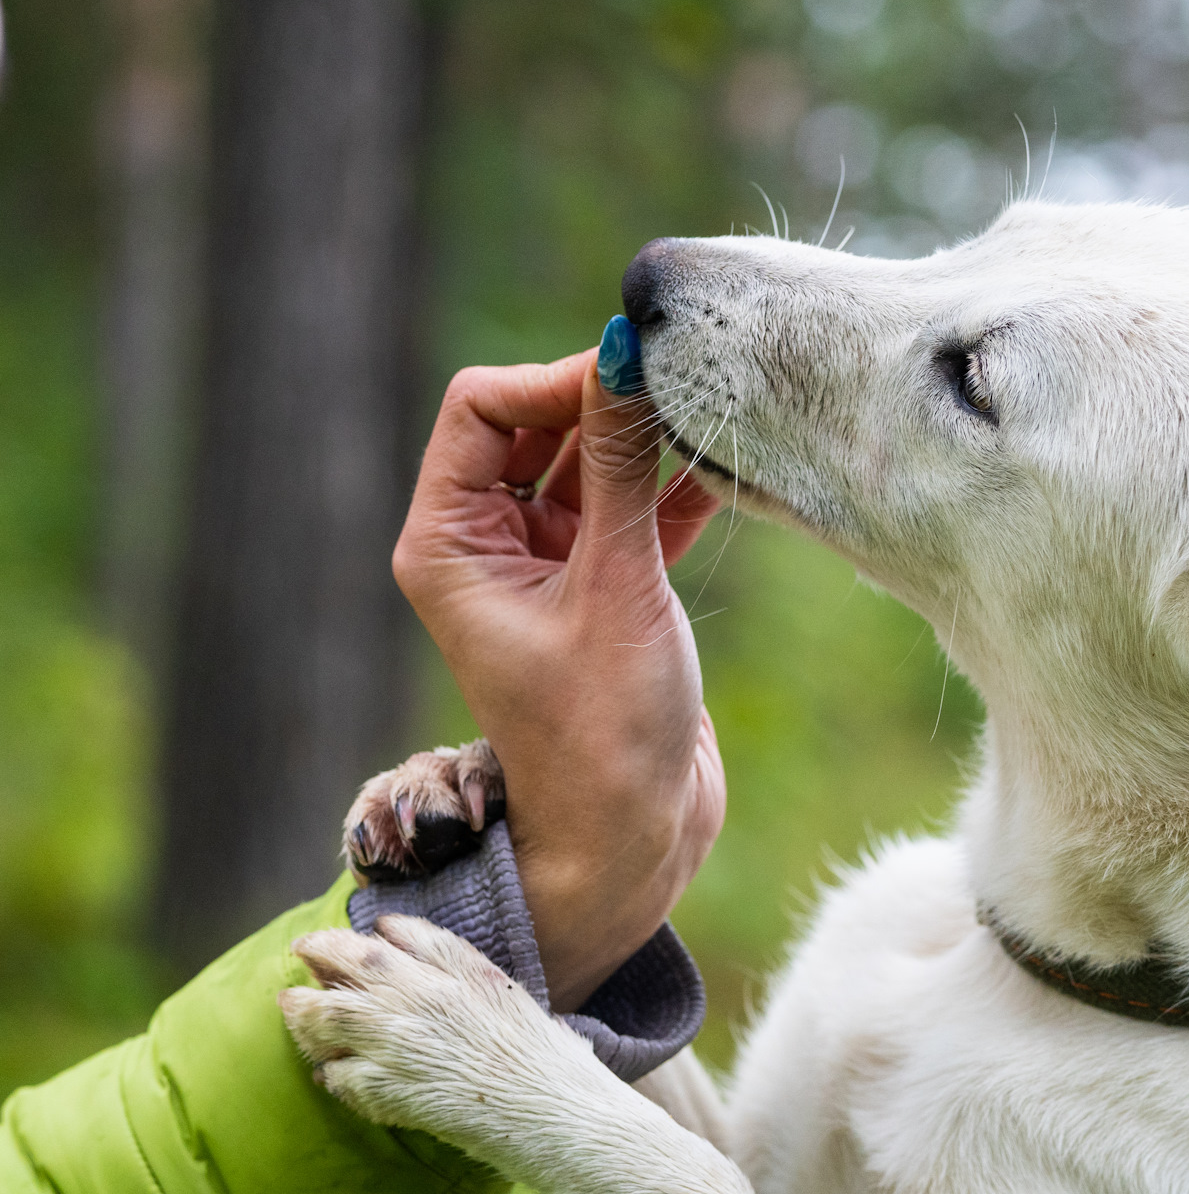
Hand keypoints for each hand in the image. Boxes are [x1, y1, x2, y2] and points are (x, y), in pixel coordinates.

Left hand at [392, 349, 723, 1010]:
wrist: (632, 840)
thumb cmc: (600, 734)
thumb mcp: (616, 588)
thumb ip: (621, 466)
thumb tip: (622, 353)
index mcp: (449, 544)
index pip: (481, 409)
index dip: (552, 381)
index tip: (629, 378)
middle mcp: (489, 546)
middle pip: (541, 425)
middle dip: (608, 399)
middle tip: (685, 379)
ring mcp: (550, 564)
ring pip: (597, 461)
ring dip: (653, 438)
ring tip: (719, 408)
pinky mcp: (608, 587)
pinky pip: (639, 506)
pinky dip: (681, 484)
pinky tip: (734, 458)